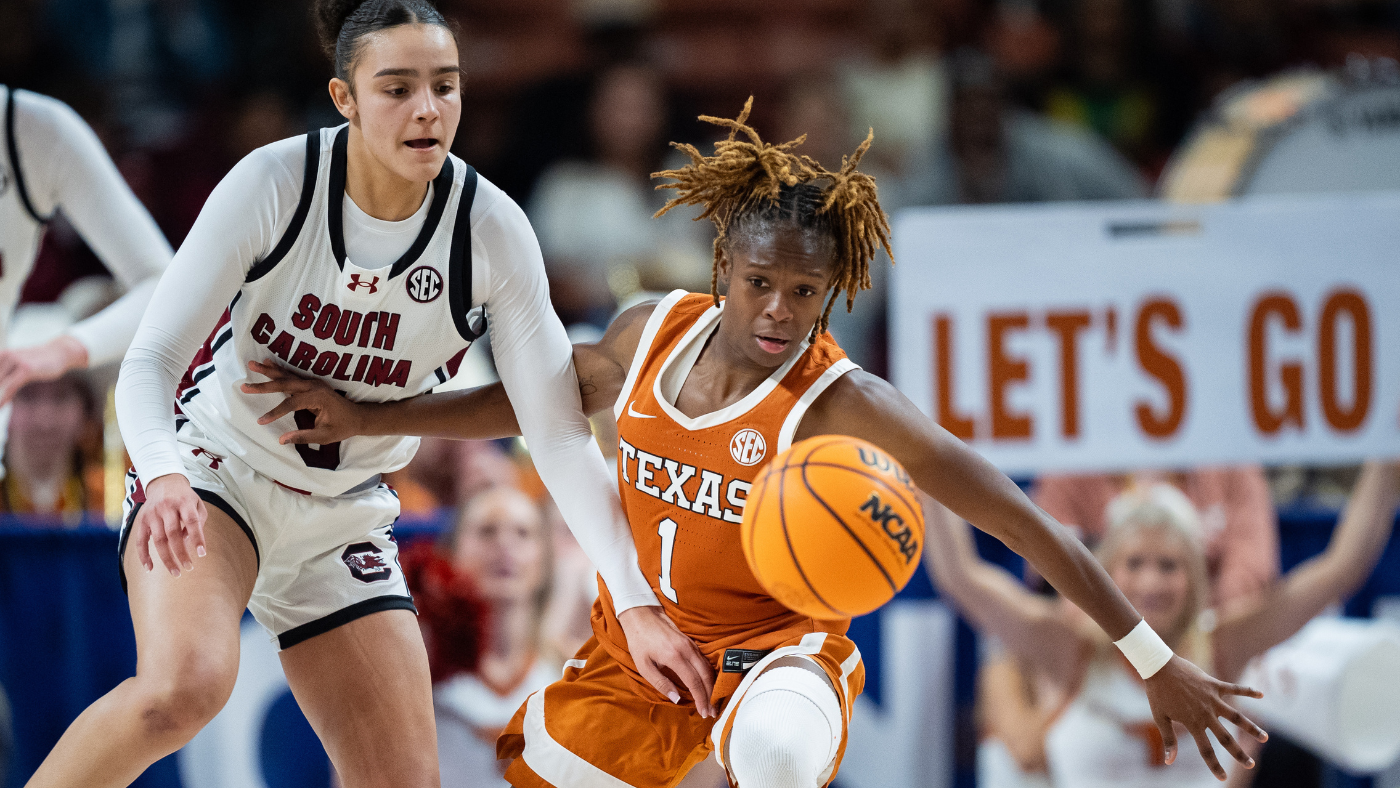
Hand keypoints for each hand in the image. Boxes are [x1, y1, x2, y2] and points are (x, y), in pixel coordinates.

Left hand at [0, 335, 88, 405]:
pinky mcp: (26, 369)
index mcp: (2, 355)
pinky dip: (3, 398)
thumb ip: (8, 376)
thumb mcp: (20, 367)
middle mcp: (5, 356)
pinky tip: (1, 406)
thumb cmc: (40, 361)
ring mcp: (16, 361)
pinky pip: (10, 387)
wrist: (59, 353)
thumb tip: (2, 393)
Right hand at [134, 474, 207, 576]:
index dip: (197, 538)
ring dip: (167, 558)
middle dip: (181, 553)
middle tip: (189, 568)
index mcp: (184, 502)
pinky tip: (149, 568)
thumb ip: (198, 522)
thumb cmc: (185, 498)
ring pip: (158, 540)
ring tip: (176, 572)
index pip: (192, 521)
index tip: (202, 554)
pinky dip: (144, 555)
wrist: (164, 482)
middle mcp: (167, 507)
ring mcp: (152, 514)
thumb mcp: (197, 504)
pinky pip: (141, 540)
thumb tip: (189, 544)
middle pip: (173, 533)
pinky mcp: (141, 520)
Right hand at [240, 359, 362, 443]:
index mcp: (318, 398)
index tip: (261, 421)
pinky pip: (292, 376)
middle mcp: (314, 386)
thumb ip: (304, 436)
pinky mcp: (311, 383)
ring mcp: (313, 383)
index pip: (291, 404)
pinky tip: (268, 363)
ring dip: (269, 371)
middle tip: (244, 385)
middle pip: (285, 384)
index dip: (275, 412)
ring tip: (252, 364)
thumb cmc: (343, 427)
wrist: (358, 417)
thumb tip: (281, 440)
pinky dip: (279, 370)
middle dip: (264, 384)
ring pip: (287, 376)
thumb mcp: (325, 436)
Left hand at [617, 605, 716, 717]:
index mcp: (674, 657)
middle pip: (705, 676)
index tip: (704, 712)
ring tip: (711, 701)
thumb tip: (677, 699)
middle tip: (711, 712)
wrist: (641, 615)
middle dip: (710, 695)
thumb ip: (661, 683)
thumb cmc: (639, 641)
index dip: (701, 699)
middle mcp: (687, 650)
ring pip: (707, 668)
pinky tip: (707, 684)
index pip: (694, 682)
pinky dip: (708, 675)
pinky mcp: (691, 642)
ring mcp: (691, 645)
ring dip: (711, 686)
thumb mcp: (643, 666)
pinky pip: (704, 661)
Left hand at [1144, 655, 1267, 779]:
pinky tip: (1261, 694)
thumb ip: (1169, 740)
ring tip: (1265, 738)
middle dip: (1239, 753)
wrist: (1159, 666)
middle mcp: (1206, 713)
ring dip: (1251, 727)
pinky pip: (1235, 688)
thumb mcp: (1160, 718)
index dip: (1214, 766)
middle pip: (1226, 737)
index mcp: (1192, 723)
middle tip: (1251, 765)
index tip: (1222, 778)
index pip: (1206, 750)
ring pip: (1236, 716)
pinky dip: (1248, 691)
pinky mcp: (1214, 684)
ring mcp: (1212, 699)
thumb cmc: (1158, 693)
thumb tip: (1169, 762)